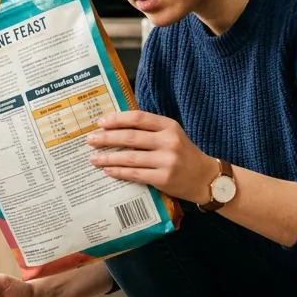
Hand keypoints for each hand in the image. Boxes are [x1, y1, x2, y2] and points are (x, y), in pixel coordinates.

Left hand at [86, 111, 216, 203]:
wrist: (206, 178)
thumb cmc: (184, 155)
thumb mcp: (172, 135)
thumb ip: (150, 130)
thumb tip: (116, 127)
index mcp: (169, 126)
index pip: (139, 118)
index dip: (117, 119)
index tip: (100, 122)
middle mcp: (169, 141)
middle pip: (131, 137)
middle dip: (107, 138)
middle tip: (90, 140)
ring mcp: (167, 160)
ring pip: (130, 157)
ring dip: (108, 157)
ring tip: (93, 158)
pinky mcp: (164, 178)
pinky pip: (135, 174)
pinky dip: (119, 172)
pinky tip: (108, 170)